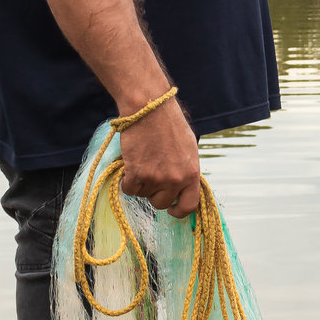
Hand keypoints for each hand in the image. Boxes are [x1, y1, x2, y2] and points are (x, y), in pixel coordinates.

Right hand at [117, 97, 201, 217]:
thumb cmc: (169, 123)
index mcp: (192, 173)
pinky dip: (126, 180)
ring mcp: (156, 178)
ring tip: (143, 160)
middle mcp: (176, 179)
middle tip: (150, 176)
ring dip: (140, 183)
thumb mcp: (188, 148)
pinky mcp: (137, 173)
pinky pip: (129, 189)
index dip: (179, 211)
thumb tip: (182, 186)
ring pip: (143, 195)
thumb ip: (186, 169)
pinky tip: (131, 164)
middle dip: (155, 193)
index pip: (190, 205)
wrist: (150, 108)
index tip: (172, 210)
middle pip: (162, 203)